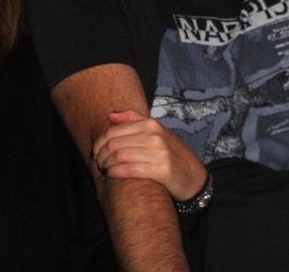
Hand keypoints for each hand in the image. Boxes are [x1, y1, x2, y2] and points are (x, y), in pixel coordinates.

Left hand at [92, 109, 207, 200]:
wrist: (194, 174)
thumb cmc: (170, 152)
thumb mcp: (156, 131)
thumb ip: (134, 119)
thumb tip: (110, 115)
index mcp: (151, 125)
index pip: (115, 131)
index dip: (99, 142)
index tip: (94, 151)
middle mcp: (155, 136)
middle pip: (115, 143)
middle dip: (101, 154)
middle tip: (97, 162)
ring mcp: (160, 153)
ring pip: (121, 155)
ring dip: (107, 164)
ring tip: (103, 169)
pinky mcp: (163, 171)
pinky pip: (132, 169)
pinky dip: (117, 171)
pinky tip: (111, 174)